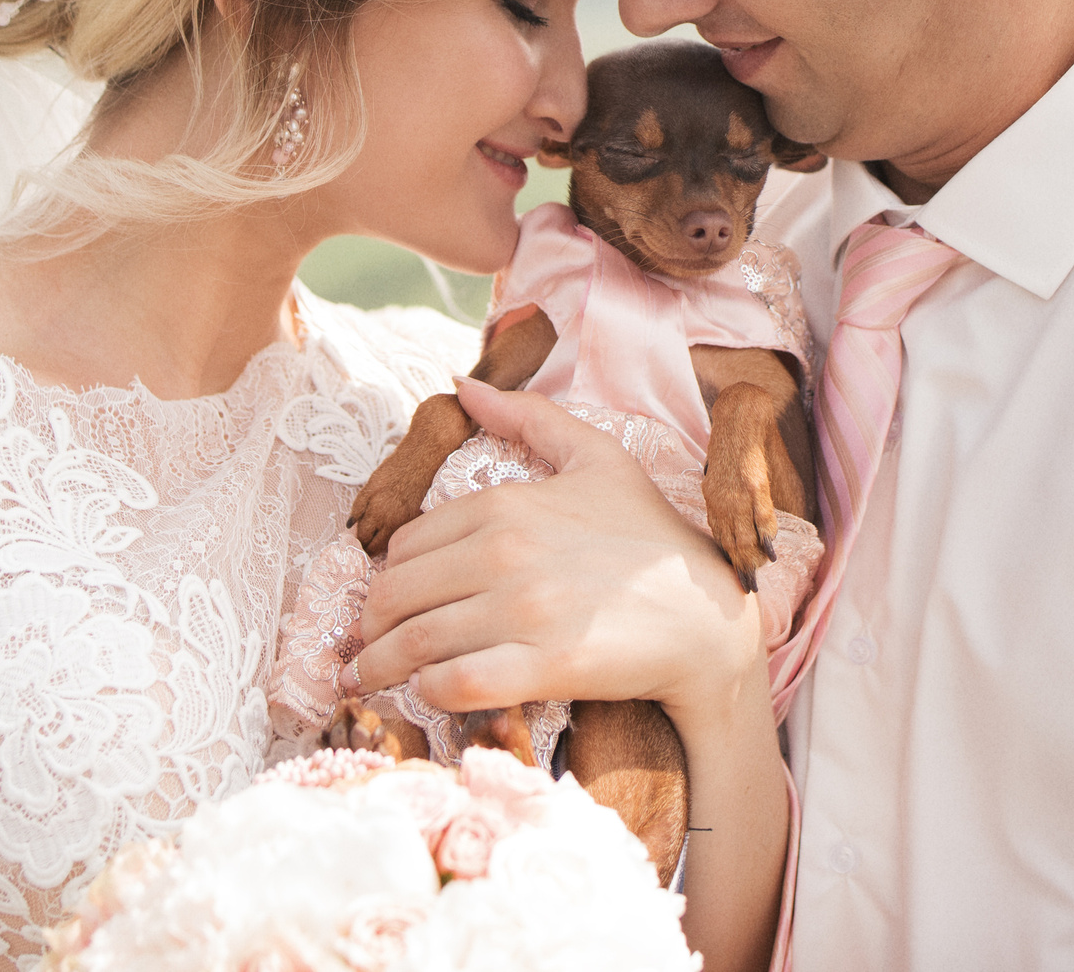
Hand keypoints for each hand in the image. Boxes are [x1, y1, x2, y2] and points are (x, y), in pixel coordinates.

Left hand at [351, 377, 764, 731]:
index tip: (389, 600)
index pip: (406, 545)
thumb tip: (463, 382)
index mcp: (506, 503)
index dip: (388, 577)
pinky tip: (430, 692)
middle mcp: (506, 553)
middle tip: (366, 646)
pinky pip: (455, 683)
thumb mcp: (596, 457)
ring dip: (379, 666)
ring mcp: (525, 611)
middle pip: (395, 595)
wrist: (708, 615)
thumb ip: (527, 416)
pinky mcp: (547, 665)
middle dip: (369, 626)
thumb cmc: (651, 535)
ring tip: (371, 679)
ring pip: (414, 642)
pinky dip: (427, 691)